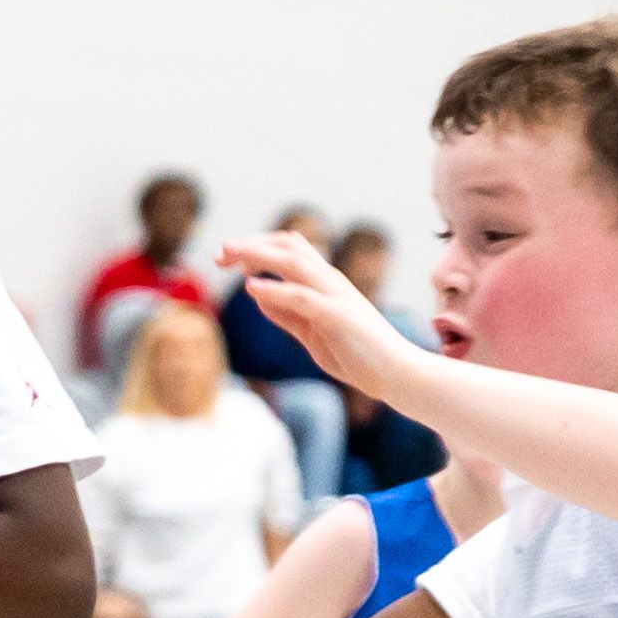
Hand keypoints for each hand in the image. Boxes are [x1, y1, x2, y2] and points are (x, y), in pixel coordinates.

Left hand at [216, 232, 421, 402]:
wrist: (396, 373)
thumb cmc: (357, 355)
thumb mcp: (312, 333)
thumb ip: (287, 315)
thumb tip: (258, 296)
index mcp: (326, 283)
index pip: (290, 248)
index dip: (258, 247)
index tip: (228, 256)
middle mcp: (331, 282)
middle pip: (289, 246)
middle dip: (252, 244)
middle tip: (221, 250)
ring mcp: (336, 296)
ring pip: (294, 262)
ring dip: (258, 256)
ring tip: (230, 257)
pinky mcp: (338, 316)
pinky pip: (302, 297)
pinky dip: (275, 290)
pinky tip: (251, 288)